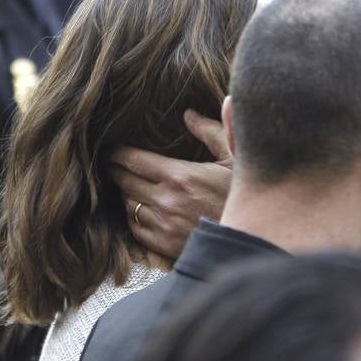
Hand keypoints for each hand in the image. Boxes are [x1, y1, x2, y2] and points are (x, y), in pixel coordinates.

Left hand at [110, 110, 231, 260]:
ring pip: (128, 205)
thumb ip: (211, 133)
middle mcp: (166, 200)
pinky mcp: (163, 245)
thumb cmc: (242, 196)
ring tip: (128, 187)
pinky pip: (135, 228)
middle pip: (125, 182)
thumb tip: (189, 114)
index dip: (118, 153)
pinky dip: (134, 218)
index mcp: (180, 175)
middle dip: (116, 171)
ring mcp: (163, 225)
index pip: (134, 160)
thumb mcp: (234, 159)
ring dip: (127, 195)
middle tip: (111, 166)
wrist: (249, 238)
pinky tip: (140, 211)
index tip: (112, 150)